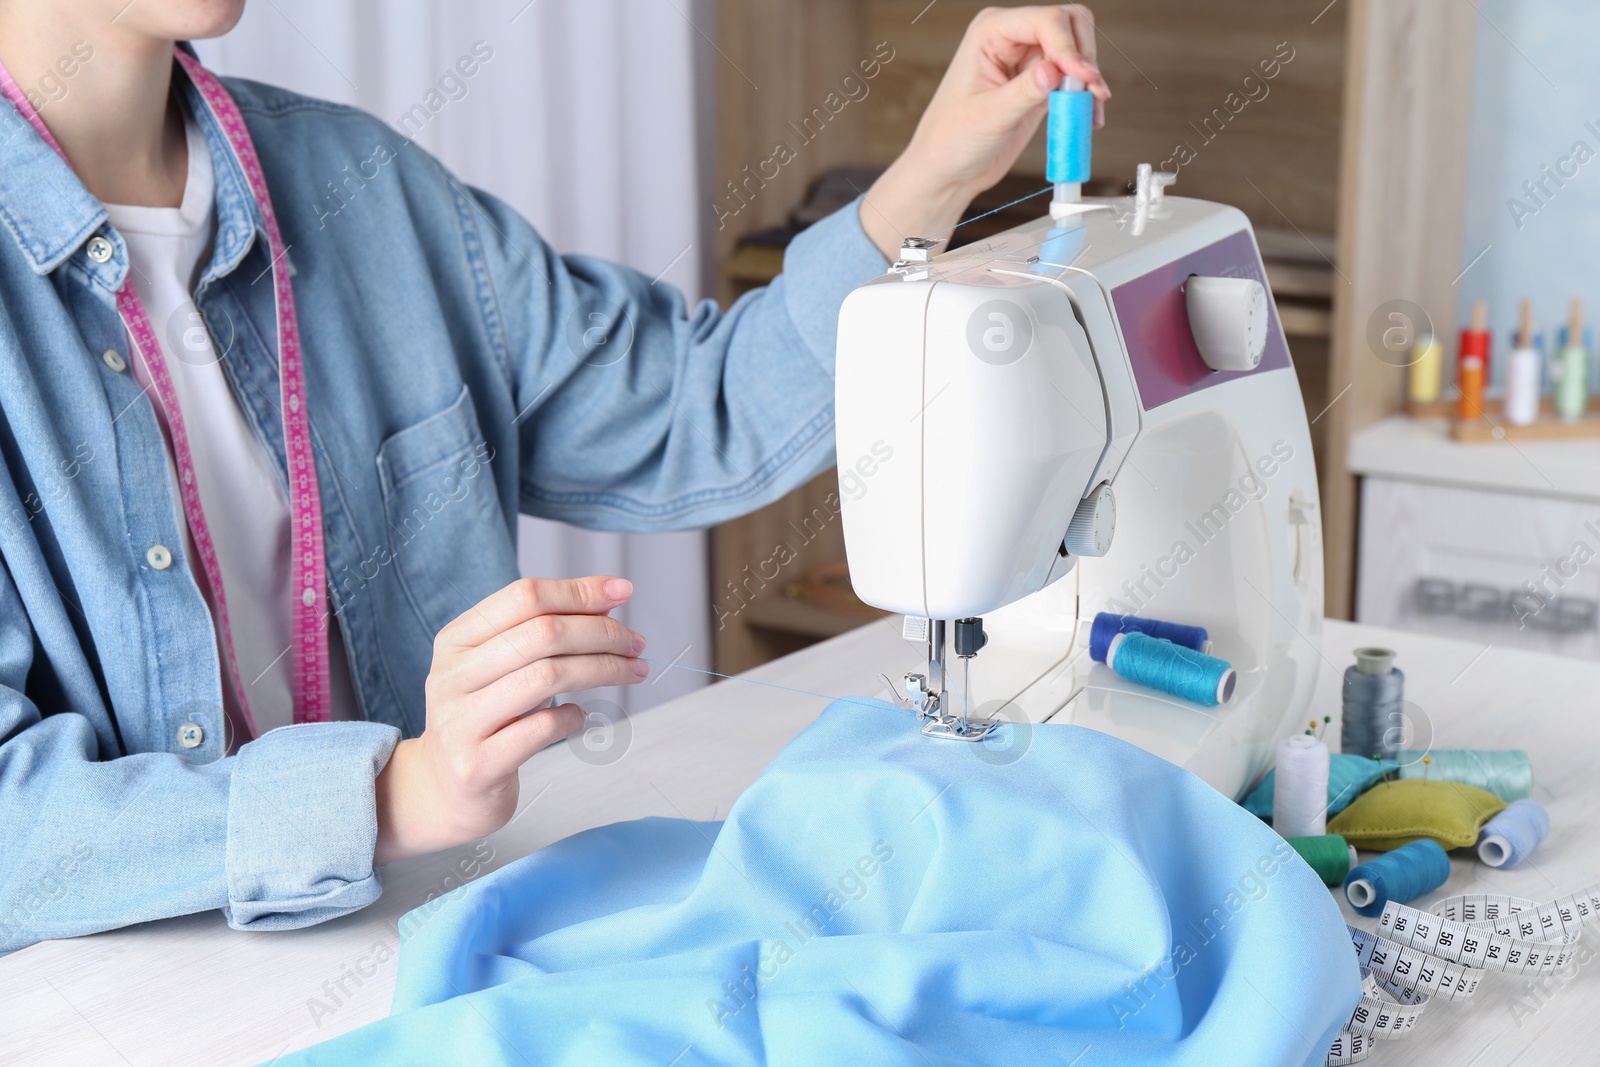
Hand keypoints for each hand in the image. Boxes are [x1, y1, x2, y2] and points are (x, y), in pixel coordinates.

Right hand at [373, 575, 648, 864]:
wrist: (442, 791)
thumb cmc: (485, 719)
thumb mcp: (501, 667)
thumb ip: (543, 631)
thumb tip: (607, 599)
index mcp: (456, 640)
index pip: (524, 596)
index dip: (580, 591)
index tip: (624, 593)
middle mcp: (452, 675)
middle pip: (543, 633)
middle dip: (602, 633)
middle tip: (636, 644)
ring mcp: (461, 721)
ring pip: (547, 676)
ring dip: (603, 669)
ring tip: (632, 672)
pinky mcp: (478, 765)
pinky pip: (542, 728)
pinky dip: (574, 717)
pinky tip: (579, 717)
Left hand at [860, 4, 1109, 260]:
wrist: (949, 172)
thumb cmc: (951, 141)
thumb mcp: (988, 117)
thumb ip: (1023, 92)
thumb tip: (1054, 71)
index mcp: (991, 32)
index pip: (1045, 20)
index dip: (1069, 47)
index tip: (1083, 79)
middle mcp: (1011, 37)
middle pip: (1069, 23)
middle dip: (1084, 56)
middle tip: (1089, 92)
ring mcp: (1028, 59)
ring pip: (1078, 49)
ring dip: (1089, 77)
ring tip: (1089, 110)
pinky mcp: (1040, 84)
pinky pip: (1074, 78)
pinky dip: (1085, 95)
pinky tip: (1087, 117)